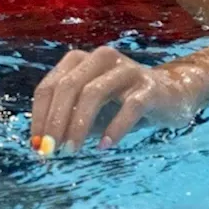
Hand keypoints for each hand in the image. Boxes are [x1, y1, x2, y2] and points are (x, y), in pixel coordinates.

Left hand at [30, 46, 208, 153]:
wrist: (172, 95)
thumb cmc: (121, 104)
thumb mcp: (91, 110)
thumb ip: (69, 120)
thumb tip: (44, 146)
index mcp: (80, 60)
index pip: (50, 86)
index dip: (39, 116)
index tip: (37, 145)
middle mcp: (101, 58)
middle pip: (68, 87)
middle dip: (56, 121)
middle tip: (52, 150)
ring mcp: (126, 69)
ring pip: (93, 93)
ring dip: (79, 125)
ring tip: (72, 150)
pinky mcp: (149, 86)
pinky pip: (129, 107)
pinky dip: (114, 128)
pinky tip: (104, 146)